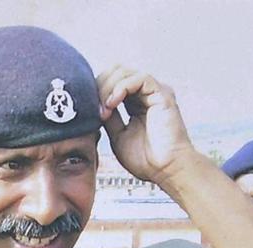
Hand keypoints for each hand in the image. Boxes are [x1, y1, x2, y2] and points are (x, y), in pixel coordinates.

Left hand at [97, 66, 194, 183]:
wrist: (165, 170)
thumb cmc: (146, 159)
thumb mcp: (117, 135)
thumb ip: (109, 117)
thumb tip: (93, 105)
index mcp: (136, 102)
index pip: (111, 81)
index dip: (96, 90)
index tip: (87, 110)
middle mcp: (146, 93)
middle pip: (115, 71)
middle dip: (99, 86)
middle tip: (94, 108)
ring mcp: (154, 92)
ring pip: (124, 71)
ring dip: (107, 88)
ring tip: (104, 110)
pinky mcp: (162, 93)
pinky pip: (139, 78)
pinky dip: (121, 87)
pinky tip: (113, 104)